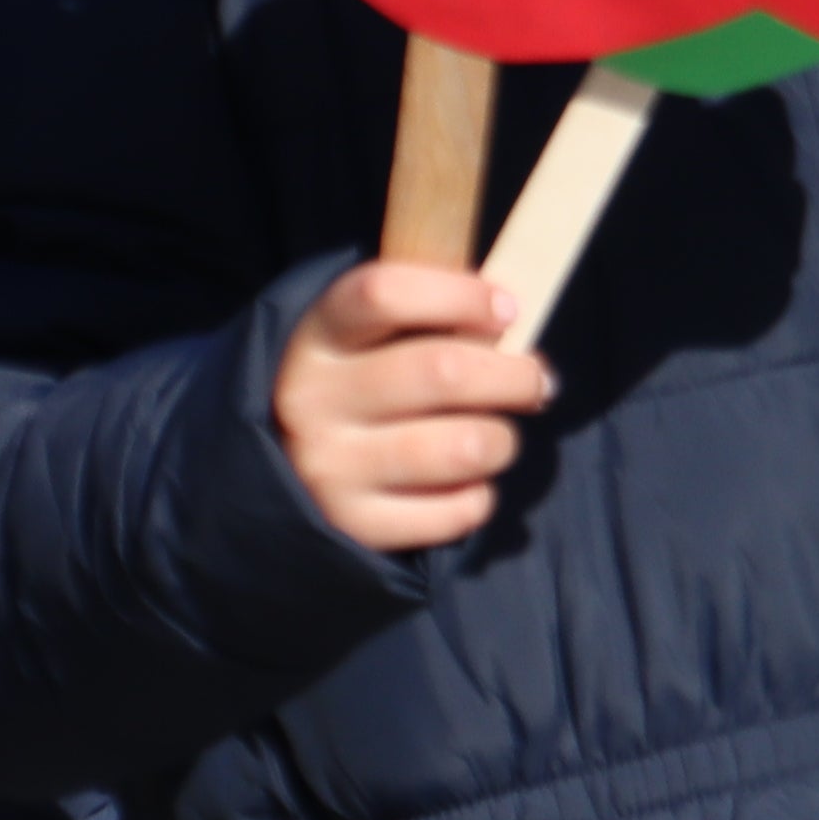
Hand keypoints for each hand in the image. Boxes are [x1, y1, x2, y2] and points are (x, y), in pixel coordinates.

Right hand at [276, 259, 554, 552]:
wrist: (282, 472)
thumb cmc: (358, 386)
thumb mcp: (367, 337)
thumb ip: (429, 316)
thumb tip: (511, 319)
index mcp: (319, 335)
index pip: (386, 294)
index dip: (460, 295)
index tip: (506, 308)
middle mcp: (313, 399)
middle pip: (442, 371)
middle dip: (514, 375)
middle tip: (536, 381)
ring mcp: (330, 467)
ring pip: (462, 446)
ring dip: (501, 439)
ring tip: (497, 436)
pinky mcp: (355, 524)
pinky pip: (456, 510)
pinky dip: (479, 495)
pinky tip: (465, 482)